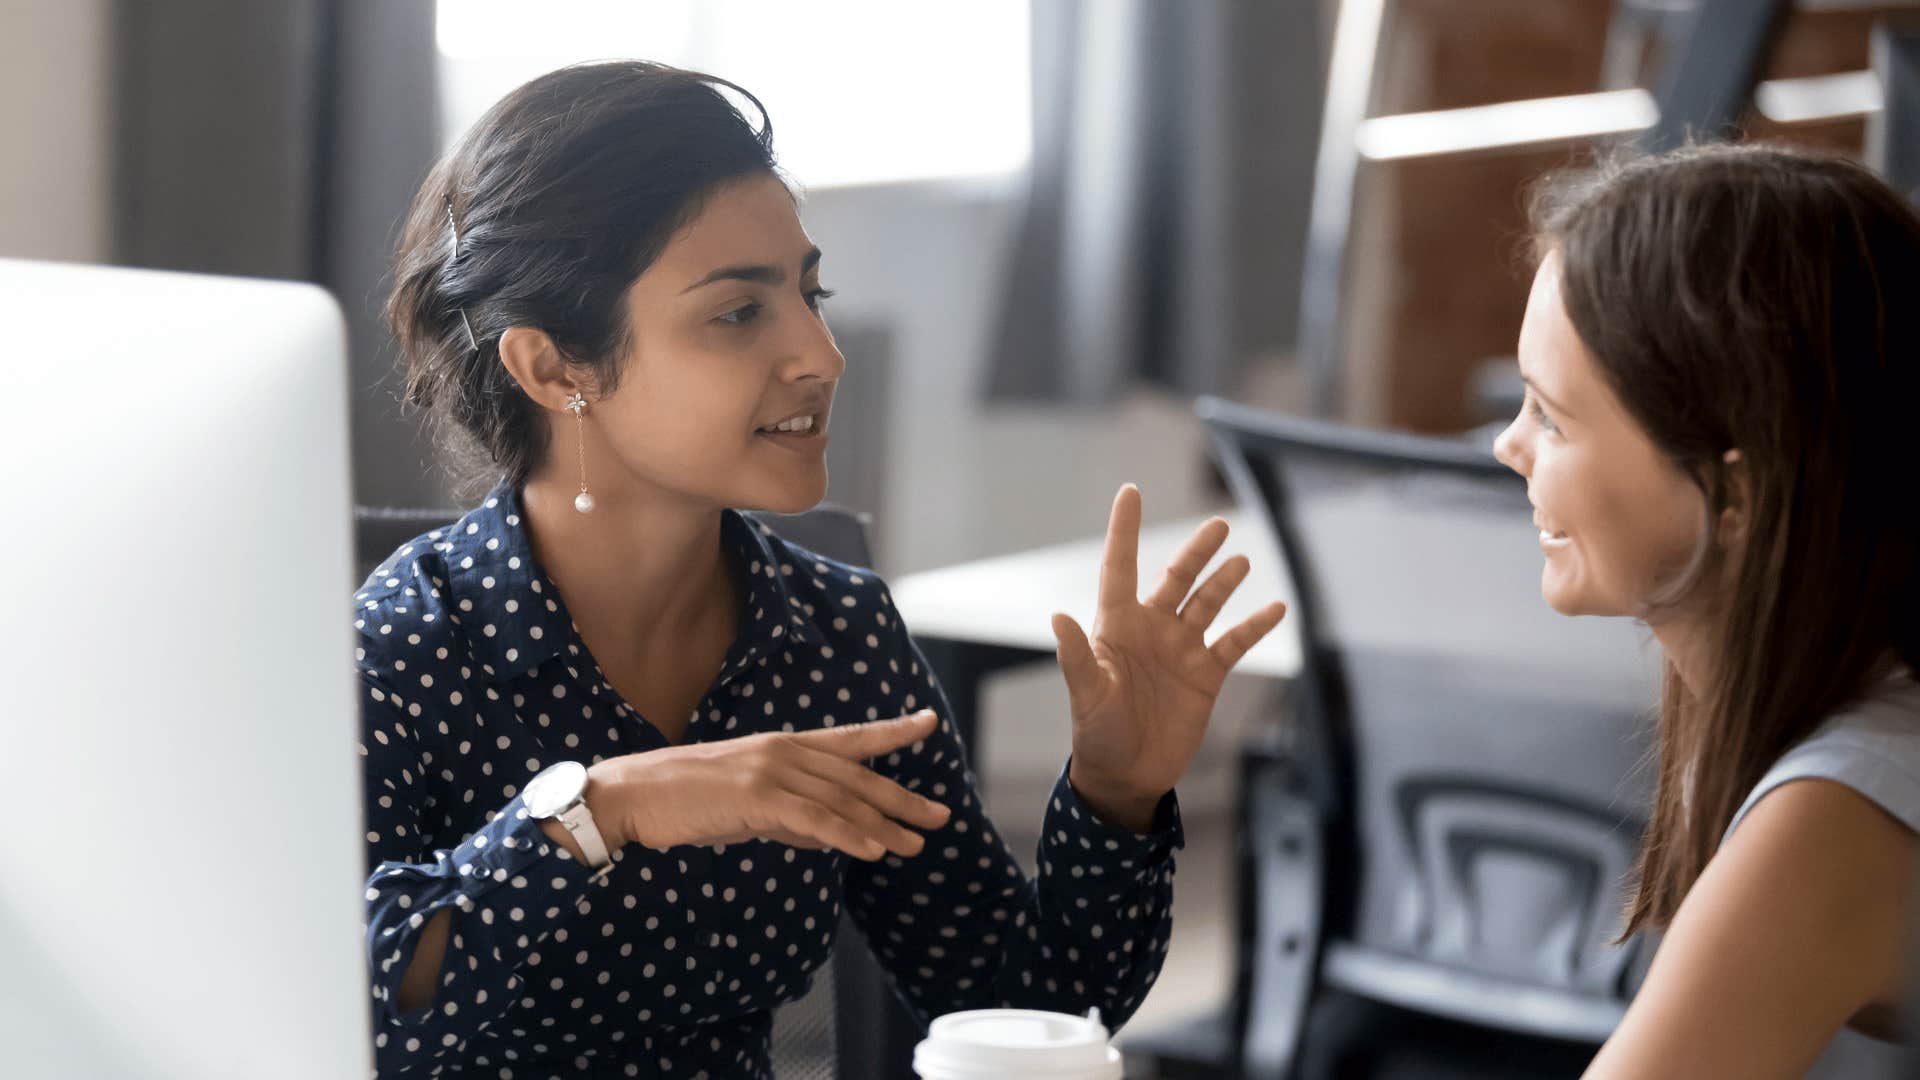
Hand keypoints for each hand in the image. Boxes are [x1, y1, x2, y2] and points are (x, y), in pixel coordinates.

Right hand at [582, 710, 951, 859]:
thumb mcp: (748, 805)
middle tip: (940, 816)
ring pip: (841, 800)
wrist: (633, 795)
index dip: (891, 732)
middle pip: (856, 776)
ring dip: (883, 825)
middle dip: (902, 799)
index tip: (928, 723)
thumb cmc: (686, 801)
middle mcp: (783, 751)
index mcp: (782, 746)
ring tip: (915, 845)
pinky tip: (872, 850)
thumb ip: (788, 815)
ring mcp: (770, 770)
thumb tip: (825, 834)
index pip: (849, 738)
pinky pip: (813, 820)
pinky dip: (847, 835)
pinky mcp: (755, 796)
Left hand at [1053, 485, 1286, 830]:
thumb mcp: (1086, 695)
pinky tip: (1276, 608)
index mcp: (1117, 626)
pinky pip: (1235, 642)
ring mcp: (1181, 649)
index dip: (1124, 529)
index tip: (1131, 490)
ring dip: (1224, 582)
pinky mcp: (1206, 675)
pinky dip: (1256, 626)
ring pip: (1208, 603)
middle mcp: (1151, 629)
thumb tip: (1058, 617)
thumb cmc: (1097, 733)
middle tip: (1218, 524)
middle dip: (1196, 551)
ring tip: (1242, 560)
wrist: (1127, 775)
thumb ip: (1077, 657)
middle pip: (1176, 578)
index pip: (1120, 566)